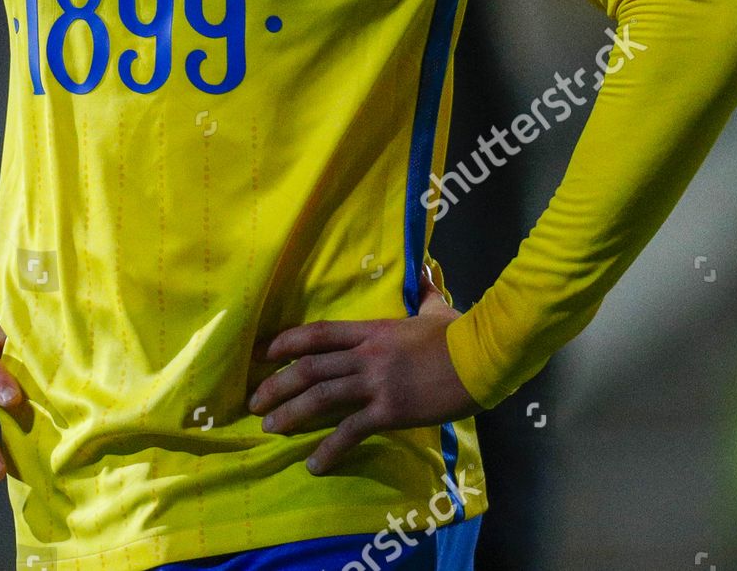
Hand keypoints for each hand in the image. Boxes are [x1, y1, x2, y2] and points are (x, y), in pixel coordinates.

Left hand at [247, 268, 478, 474]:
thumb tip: (426, 272)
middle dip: (278, 385)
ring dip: (291, 414)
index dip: (287, 343)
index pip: (318, 333)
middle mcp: (366, 355)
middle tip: (255, 402)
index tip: (264, 354)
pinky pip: (350, 431)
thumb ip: (425, 293)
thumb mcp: (436, 308)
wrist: (481, 358)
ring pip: (321, 397)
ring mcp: (376, 383)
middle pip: (310, 367)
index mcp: (372, 330)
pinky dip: (328, 450)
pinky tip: (313, 464)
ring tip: (271, 428)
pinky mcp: (390, 410)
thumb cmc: (460, 333)